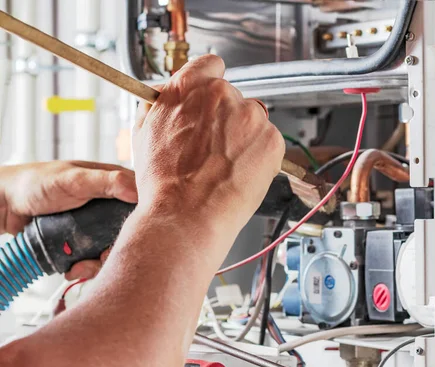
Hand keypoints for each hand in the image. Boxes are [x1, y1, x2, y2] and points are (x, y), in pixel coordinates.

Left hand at [0, 161, 137, 278]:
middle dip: (117, 248)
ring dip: (99, 262)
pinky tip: (73, 268)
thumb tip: (139, 191)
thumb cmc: (35, 183)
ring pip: (113, 247)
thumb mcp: (74, 179)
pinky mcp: (83, 240)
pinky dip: (85, 267)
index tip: (135, 235)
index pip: (142, 201)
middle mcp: (109, 204)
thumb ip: (107, 182)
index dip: (144, 220)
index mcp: (114, 183)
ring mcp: (96, 224)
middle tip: (102, 256)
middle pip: (130, 230)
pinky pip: (95, 257)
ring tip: (80, 267)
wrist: (4, 205)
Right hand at [133, 55, 283, 237]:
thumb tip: (168, 94)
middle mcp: (222, 94)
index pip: (210, 65)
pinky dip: (260, 155)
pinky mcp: (272, 139)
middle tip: (214, 148)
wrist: (187, 215)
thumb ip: (161, 105)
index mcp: (189, 86)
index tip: (210, 99)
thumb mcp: (145, 133)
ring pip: (253, 120)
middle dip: (226, 118)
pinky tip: (240, 173)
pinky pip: (269, 141)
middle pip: (233, 97)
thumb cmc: (165, 183)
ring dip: (244, 137)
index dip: (210, 83)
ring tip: (226, 165)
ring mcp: (250, 116)